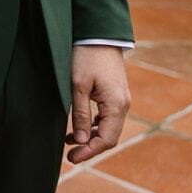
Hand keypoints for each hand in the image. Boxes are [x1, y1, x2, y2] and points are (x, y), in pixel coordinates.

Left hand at [66, 45, 130, 163]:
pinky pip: (107, 117)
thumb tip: (81, 141)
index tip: (72, 159)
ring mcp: (121, 99)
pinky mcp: (115, 94)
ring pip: (108, 127)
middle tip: (70, 156)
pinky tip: (78, 127)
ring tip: (69, 142)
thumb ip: (80, 114)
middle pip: (109, 136)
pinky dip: (93, 125)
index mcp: (116, 105)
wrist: (98, 34)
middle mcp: (123, 104)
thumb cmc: (86, 57)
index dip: (89, 152)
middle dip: (90, 148)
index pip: (106, 139)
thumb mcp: (78, 85)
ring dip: (91, 137)